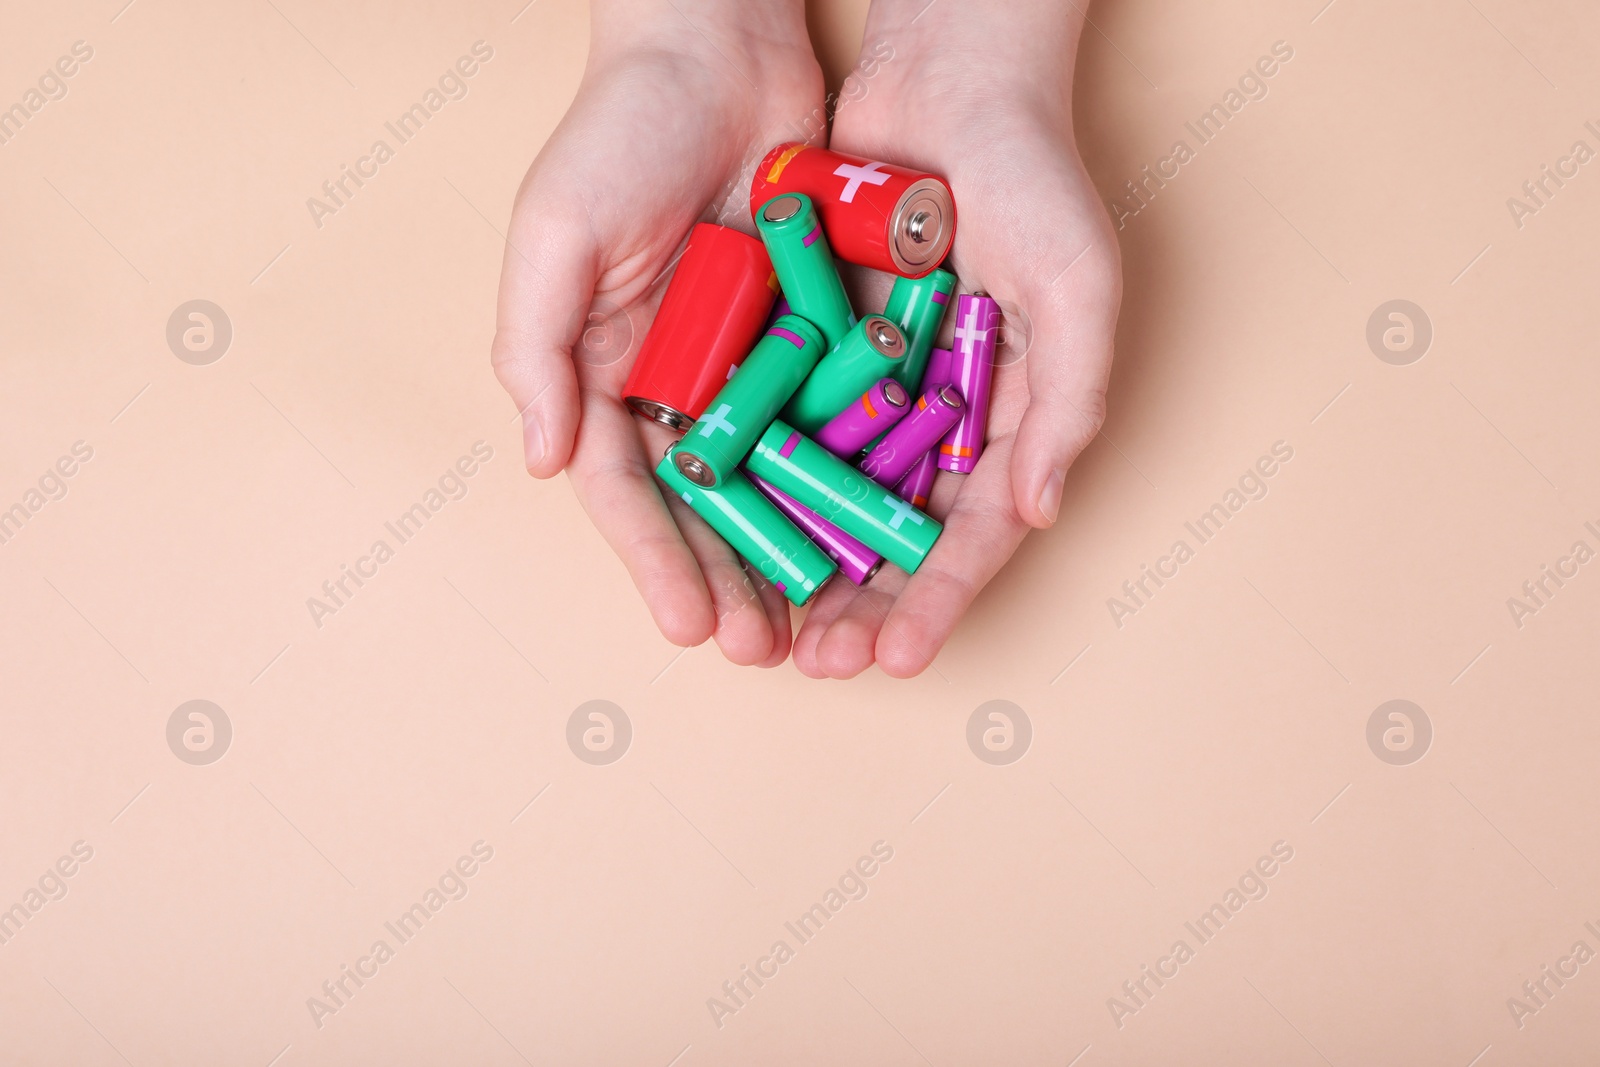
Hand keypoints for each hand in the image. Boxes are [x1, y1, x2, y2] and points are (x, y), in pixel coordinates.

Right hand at [492, 0, 823, 666]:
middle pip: (701, 506)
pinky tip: (866, 534)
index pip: (628, 490)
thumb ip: (537, 349)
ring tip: (813, 622)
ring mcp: (744, 361)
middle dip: (726, 581)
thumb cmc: (618, 130)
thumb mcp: (553, 235)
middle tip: (760, 650)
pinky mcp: (807, 332)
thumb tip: (543, 464)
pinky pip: (827, 418)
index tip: (687, 627)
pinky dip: (841, 477)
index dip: (653, 564)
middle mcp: (672, 379)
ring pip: (771, 479)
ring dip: (787, 553)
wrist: (718, 44)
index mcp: (603, 369)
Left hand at [793, 0, 1122, 677]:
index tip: (901, 657)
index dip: (940, 599)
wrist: (951, 74)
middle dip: (864, 606)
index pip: (975, 531)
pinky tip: (729, 535)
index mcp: (1011, 415)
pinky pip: (788, 423)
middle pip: (899, 534)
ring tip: (771, 630)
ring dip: (806, 566)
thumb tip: (1038, 515)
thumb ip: (1067, 404)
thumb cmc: (1035, 176)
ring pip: (835, 496)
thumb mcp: (1080, 289)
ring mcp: (877, 382)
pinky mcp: (819, 342)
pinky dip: (764, 481)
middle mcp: (943, 413)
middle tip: (822, 664)